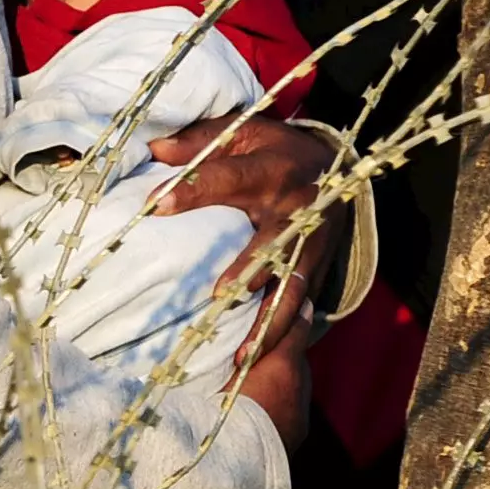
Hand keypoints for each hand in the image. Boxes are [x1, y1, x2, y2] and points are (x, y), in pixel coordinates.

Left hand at [146, 113, 346, 446]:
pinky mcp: (318, 266)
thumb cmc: (272, 146)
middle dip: (247, 268)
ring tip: (242, 354)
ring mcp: (311, 241)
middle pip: (271, 241)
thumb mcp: (241, 130)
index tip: (155, 204)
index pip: (228, 177)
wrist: (336, 163)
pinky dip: (281, 331)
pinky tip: (257, 358)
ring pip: (292, 286)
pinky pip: (300, 303)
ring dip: (269, 320)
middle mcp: (296, 206)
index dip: (193, 188)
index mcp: (271, 166)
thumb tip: (153, 148)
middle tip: (216, 294)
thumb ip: (198, 139)